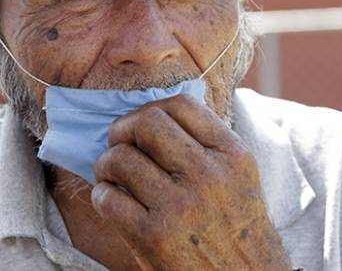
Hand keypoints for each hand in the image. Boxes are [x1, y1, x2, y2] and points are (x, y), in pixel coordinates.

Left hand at [91, 94, 290, 270]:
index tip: (141, 126)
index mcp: (232, 155)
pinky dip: (102, 196)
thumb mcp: (239, 177)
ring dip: (106, 164)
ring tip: (111, 176)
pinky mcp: (154, 237)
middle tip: (118, 144)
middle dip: (122, 129)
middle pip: (147, 123)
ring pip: (120, 158)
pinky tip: (112, 202)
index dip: (150, 110)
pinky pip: (108, 198)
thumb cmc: (237, 228)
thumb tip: (153, 115)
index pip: (181, 105)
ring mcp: (180, 206)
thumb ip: (207, 144)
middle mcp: (208, 175)